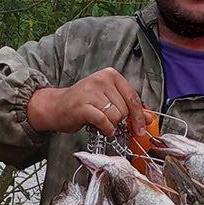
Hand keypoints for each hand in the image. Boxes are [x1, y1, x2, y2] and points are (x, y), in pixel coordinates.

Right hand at [26, 68, 146, 136]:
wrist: (56, 107)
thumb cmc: (83, 104)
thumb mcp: (108, 100)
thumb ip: (128, 107)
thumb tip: (147, 118)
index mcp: (110, 75)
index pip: (133, 97)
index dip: (139, 116)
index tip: (141, 127)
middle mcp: (101, 80)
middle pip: (124, 109)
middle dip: (119, 120)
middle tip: (107, 119)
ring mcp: (91, 92)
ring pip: (115, 116)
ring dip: (110, 124)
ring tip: (100, 120)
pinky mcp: (83, 106)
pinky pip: (104, 122)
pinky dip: (105, 129)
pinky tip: (100, 128)